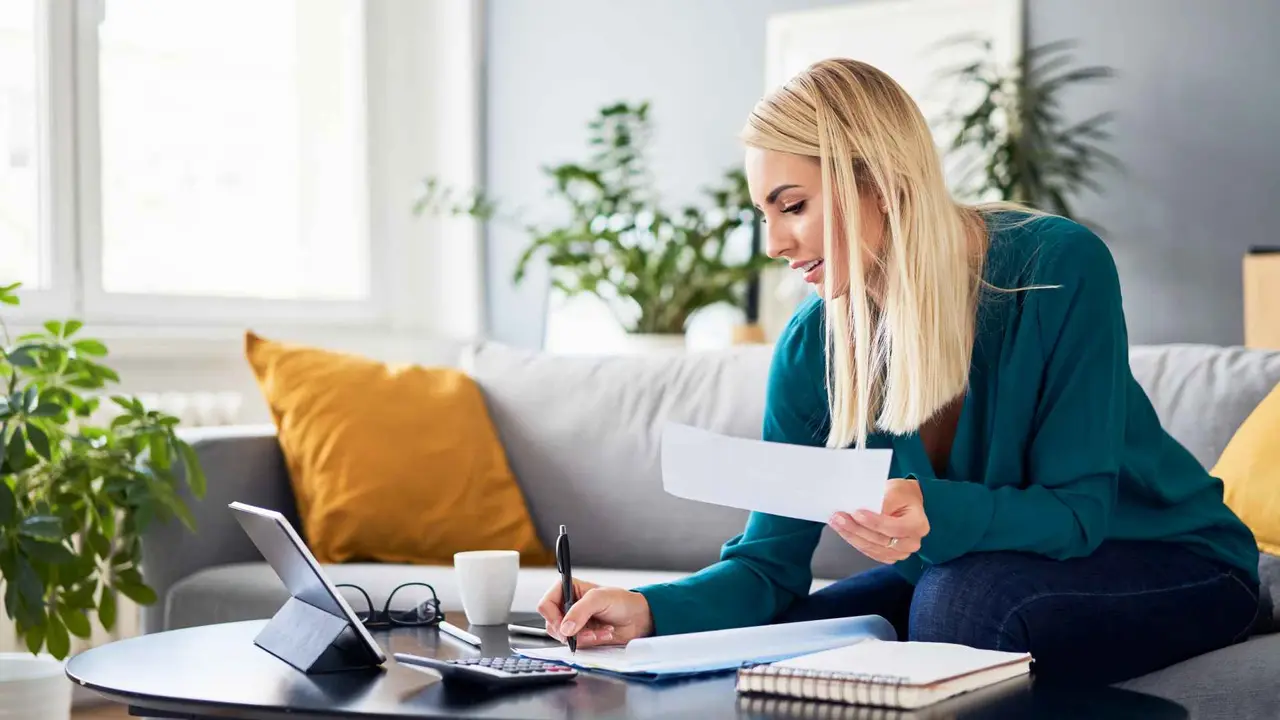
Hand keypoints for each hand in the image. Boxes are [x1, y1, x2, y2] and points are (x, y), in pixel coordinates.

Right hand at [536, 578, 653, 648]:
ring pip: (563, 637)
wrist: (638, 618)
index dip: (552, 617)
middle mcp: (567, 606)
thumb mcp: (600, 598)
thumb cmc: (621, 601)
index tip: (564, 626)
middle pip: (552, 624)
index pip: (546, 604)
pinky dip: (590, 642)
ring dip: (583, 637)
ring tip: (601, 632)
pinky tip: (603, 635)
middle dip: (571, 631)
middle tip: (587, 631)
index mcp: (567, 589)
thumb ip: (580, 611)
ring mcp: (573, 623)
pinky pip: (576, 644)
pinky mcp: (581, 636)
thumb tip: (565, 627)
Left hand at [829, 478, 929, 563]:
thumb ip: (883, 501)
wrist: (906, 503)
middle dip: (857, 529)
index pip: (894, 527)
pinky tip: (844, 531)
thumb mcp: (895, 490)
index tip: (856, 513)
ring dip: (852, 536)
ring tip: (837, 523)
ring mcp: (901, 552)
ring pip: (872, 548)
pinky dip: (855, 541)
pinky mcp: (889, 555)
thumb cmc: (902, 495)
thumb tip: (863, 508)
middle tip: (839, 518)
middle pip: (881, 540)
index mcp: (918, 525)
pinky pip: (869, 552)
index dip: (874, 522)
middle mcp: (912, 542)